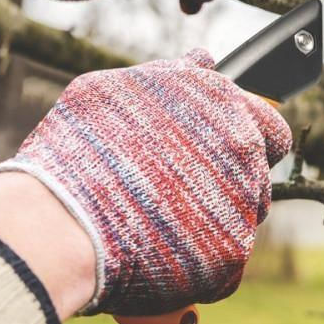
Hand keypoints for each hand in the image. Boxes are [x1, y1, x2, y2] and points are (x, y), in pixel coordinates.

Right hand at [0, 50, 292, 315]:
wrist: (58, 223)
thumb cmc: (78, 153)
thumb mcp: (119, 92)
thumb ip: (172, 76)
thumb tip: (203, 58)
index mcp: (218, 100)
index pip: (265, 119)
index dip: (241, 136)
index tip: (214, 152)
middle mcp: (241, 145)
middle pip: (261, 168)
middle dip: (233, 179)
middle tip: (184, 194)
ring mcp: (241, 200)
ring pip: (244, 215)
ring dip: (214, 220)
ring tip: (159, 227)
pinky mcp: (232, 253)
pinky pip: (226, 262)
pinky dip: (199, 264)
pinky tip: (158, 258)